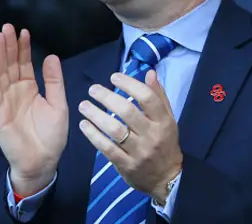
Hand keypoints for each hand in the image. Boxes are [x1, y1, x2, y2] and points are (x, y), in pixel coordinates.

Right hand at [0, 24, 68, 195]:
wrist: (43, 162)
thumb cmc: (52, 135)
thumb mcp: (59, 103)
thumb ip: (54, 81)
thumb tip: (51, 56)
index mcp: (29, 89)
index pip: (24, 63)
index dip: (23, 48)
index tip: (24, 31)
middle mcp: (15, 92)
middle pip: (9, 64)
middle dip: (8, 46)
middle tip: (7, 27)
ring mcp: (4, 101)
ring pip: (0, 73)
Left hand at [78, 71, 181, 204]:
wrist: (166, 178)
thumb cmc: (165, 142)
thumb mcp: (168, 119)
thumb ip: (158, 96)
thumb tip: (149, 72)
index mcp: (164, 121)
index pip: (147, 97)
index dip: (129, 84)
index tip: (114, 77)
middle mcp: (152, 135)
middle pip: (128, 112)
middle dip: (107, 97)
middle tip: (93, 89)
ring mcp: (139, 152)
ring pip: (115, 130)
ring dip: (96, 115)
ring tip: (84, 105)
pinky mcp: (126, 166)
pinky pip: (107, 148)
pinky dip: (94, 135)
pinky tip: (84, 125)